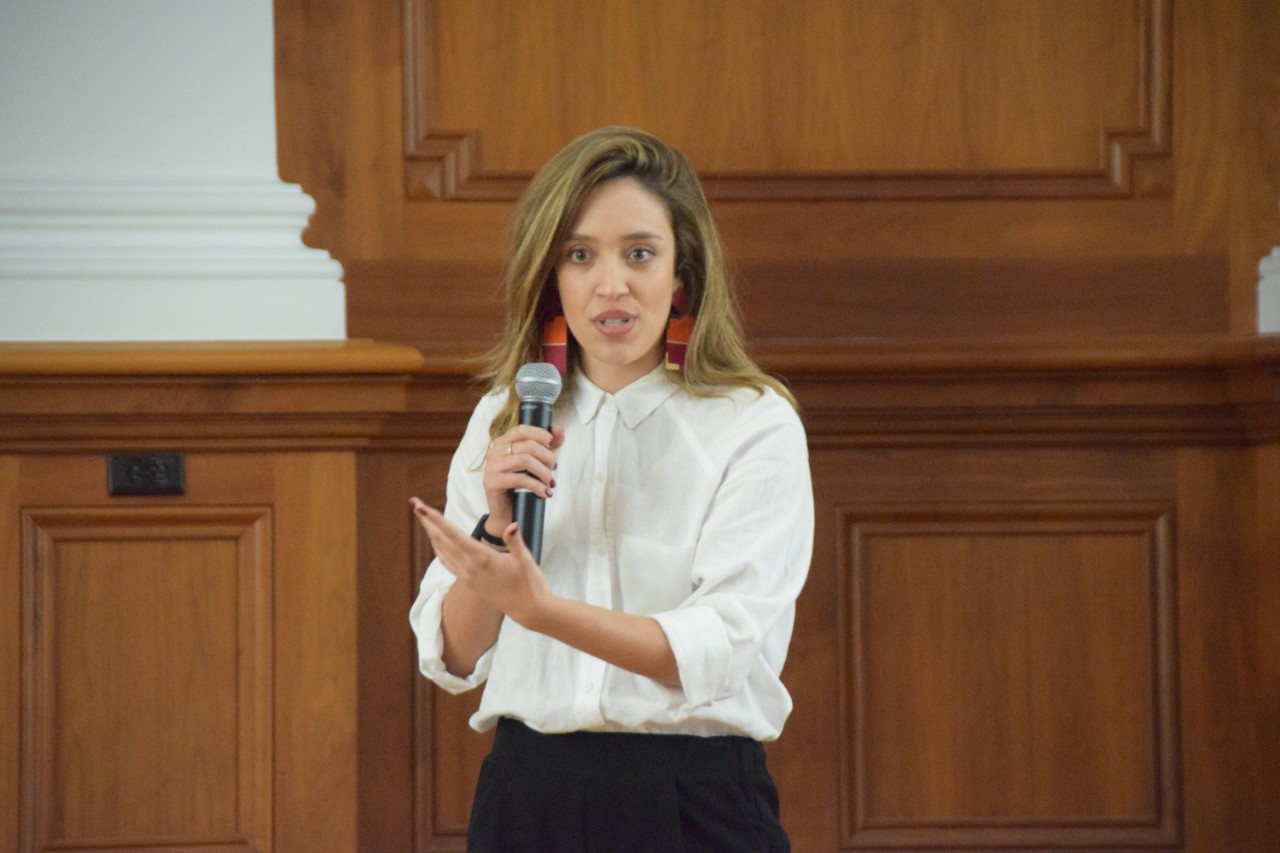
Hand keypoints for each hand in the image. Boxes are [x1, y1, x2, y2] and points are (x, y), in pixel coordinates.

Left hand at [410, 498, 550, 627]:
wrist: (528, 609)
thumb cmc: (529, 583)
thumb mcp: (525, 560)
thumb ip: (515, 541)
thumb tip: (512, 525)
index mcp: (482, 559)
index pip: (452, 534)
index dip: (435, 519)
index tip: (420, 506)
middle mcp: (469, 568)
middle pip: (441, 540)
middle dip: (427, 521)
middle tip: (414, 504)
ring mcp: (467, 576)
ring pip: (442, 551)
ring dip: (431, 533)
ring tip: (423, 518)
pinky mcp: (469, 582)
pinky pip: (448, 562)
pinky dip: (439, 549)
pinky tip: (437, 543)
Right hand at [481, 423, 564, 532]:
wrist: (507, 511)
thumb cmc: (522, 484)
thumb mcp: (538, 461)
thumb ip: (549, 444)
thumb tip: (559, 428)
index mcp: (503, 442)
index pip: (521, 430)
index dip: (539, 434)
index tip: (553, 443)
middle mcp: (494, 451)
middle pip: (527, 446)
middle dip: (547, 456)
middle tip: (554, 468)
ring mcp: (491, 466)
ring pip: (524, 460)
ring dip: (543, 471)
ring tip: (551, 482)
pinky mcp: (492, 482)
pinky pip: (520, 479)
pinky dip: (537, 486)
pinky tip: (545, 493)